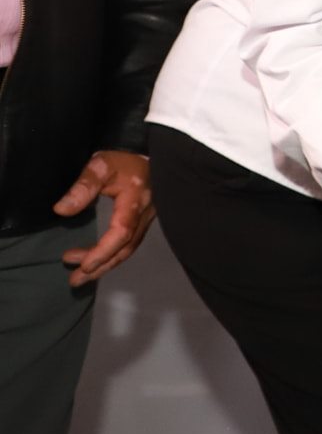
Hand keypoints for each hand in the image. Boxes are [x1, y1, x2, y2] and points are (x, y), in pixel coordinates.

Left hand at [53, 150, 154, 286]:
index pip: (121, 232)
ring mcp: (147, 219)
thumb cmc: (123, 160)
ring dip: (105, 264)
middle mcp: (144, 215)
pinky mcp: (144, 220)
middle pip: (125, 248)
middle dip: (101, 265)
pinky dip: (112, 255)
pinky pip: (129, 243)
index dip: (103, 251)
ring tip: (81, 275)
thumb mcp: (100, 166)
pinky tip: (98, 260)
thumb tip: (61, 210)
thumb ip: (83, 186)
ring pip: (128, 248)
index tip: (82, 264)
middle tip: (75, 279)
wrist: (147, 154)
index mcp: (134, 201)